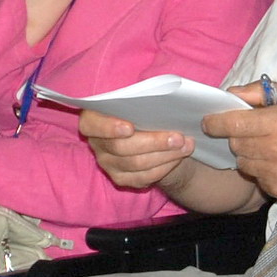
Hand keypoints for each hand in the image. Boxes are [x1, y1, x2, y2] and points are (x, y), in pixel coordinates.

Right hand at [79, 108, 195, 189]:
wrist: (150, 138)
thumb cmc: (143, 113)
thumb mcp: (141, 102)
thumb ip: (143, 100)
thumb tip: (162, 98)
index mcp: (93, 119)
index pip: (91, 125)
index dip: (108, 127)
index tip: (130, 127)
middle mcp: (96, 143)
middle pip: (120, 147)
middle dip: (153, 142)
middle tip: (178, 137)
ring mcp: (107, 163)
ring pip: (135, 164)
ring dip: (164, 155)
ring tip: (185, 145)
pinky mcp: (120, 179)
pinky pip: (142, 177)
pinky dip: (164, 167)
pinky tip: (178, 157)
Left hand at [204, 81, 276, 203]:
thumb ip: (260, 91)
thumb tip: (230, 93)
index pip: (233, 124)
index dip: (215, 123)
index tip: (207, 122)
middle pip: (235, 144)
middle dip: (236, 136)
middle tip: (251, 131)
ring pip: (242, 163)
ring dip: (247, 154)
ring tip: (267, 146)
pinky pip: (256, 178)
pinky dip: (260, 170)